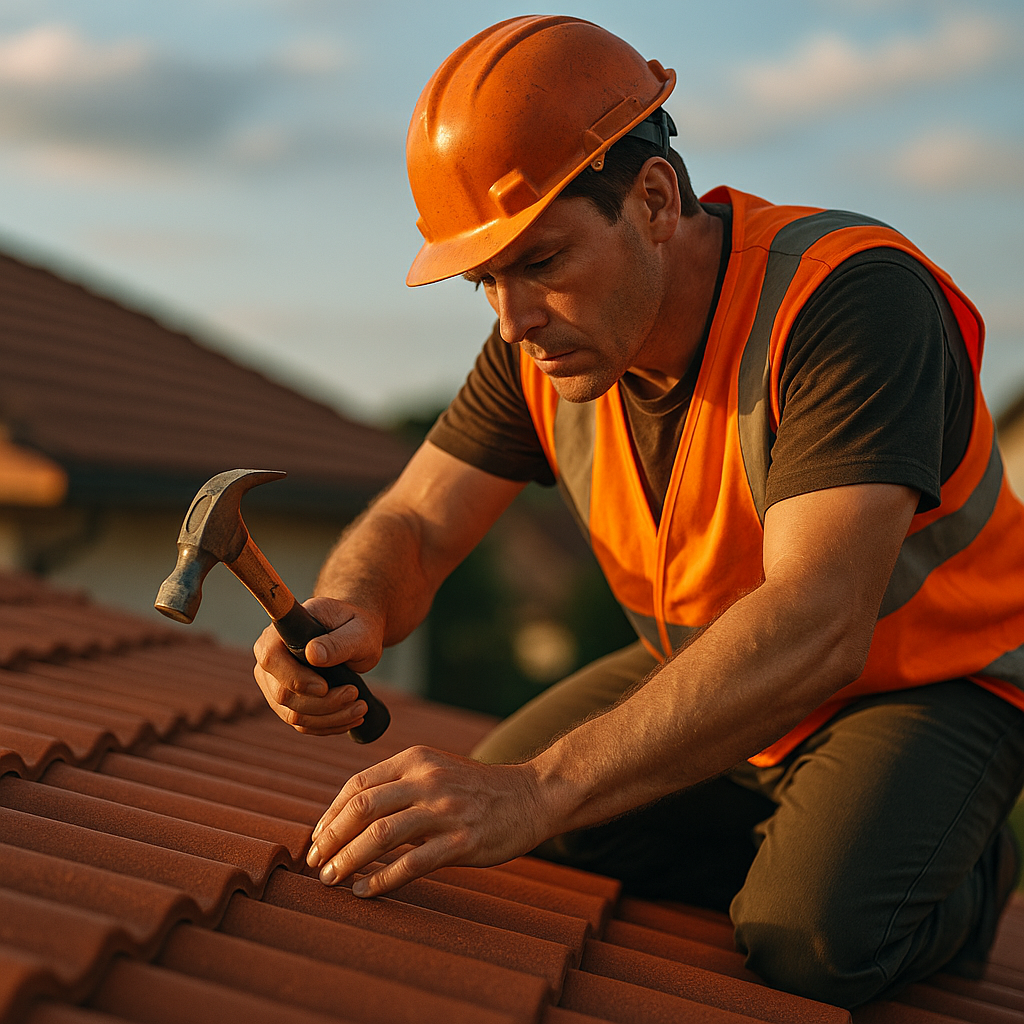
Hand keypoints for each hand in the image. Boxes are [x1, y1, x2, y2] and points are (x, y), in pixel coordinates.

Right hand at [253, 595, 383, 734]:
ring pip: (294, 715)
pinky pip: (304, 724)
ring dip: (330, 717)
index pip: (271, 659)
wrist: (357, 635)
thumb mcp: (356, 631)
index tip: (325, 687)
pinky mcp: (289, 704)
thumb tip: (313, 654)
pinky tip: (352, 717)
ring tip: (360, 707)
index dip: (295, 678)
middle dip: (323, 702)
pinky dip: (330, 724)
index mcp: (279, 634)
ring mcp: (276, 685)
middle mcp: (271, 661)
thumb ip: (338, 642)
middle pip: (283, 695)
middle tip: (355, 694)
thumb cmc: (356, 626)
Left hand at [306, 745, 550, 895]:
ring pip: (380, 836)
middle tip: (315, 864)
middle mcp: (427, 781)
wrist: (532, 795)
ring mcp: (445, 811)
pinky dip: (381, 880)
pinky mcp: (462, 841)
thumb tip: (349, 814)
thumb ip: (398, 784)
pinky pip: (411, 864)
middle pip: (362, 809)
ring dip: (347, 861)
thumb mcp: (435, 769)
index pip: (357, 785)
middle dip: (330, 840)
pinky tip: (364, 891)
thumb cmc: (476, 789)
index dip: (329, 815)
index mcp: (415, 760)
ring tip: (331, 880)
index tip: (316, 839)